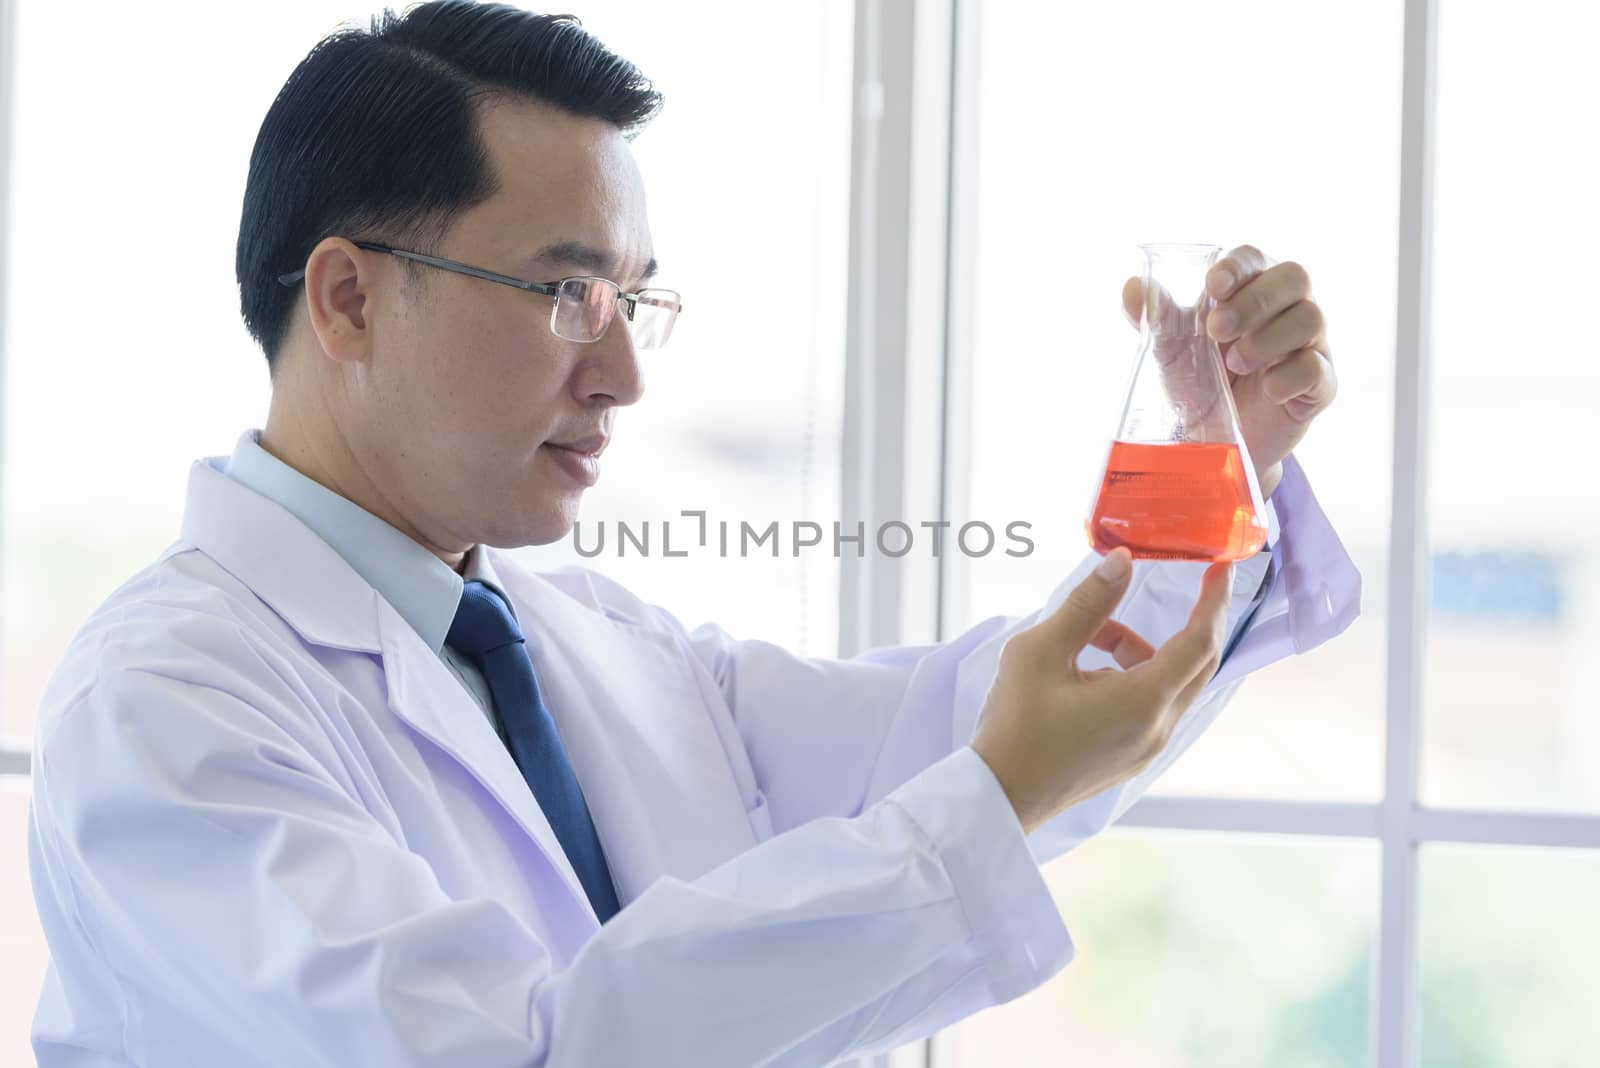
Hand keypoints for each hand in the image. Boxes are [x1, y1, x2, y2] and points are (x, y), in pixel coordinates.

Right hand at [972, 548, 1233, 834]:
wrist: (999, 795)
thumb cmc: (1016, 724)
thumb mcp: (1041, 652)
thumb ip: (1087, 604)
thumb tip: (1120, 562)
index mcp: (1143, 701)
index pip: (1200, 642)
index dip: (1213, 601)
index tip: (1220, 568)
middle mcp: (1157, 728)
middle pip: (1197, 664)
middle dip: (1192, 621)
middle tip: (1191, 582)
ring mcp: (1147, 747)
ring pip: (1168, 682)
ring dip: (1141, 649)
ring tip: (1087, 638)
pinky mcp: (1131, 757)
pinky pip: (1151, 705)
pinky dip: (1131, 676)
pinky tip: (1084, 673)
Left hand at [1122, 246, 1336, 497]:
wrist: (1212, 444)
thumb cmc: (1197, 383)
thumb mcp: (1170, 350)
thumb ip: (1156, 317)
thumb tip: (1132, 285)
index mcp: (1250, 290)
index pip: (1254, 258)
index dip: (1237, 266)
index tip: (1213, 286)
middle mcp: (1286, 310)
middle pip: (1295, 277)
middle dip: (1255, 300)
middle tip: (1217, 330)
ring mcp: (1308, 345)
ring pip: (1310, 318)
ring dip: (1268, 339)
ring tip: (1234, 365)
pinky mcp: (1319, 386)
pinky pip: (1317, 369)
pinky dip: (1289, 377)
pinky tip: (1265, 389)